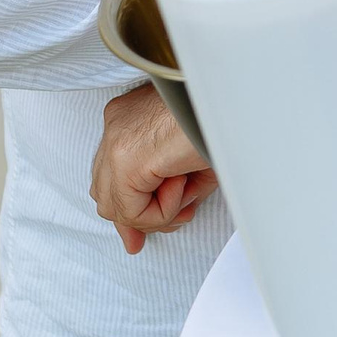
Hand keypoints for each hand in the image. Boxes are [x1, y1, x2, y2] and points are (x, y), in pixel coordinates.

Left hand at [91, 83, 217, 254]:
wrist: (230, 97)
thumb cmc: (220, 115)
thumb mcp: (193, 158)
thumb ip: (171, 190)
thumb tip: (168, 218)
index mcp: (129, 119)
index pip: (111, 176)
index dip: (129, 210)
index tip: (135, 239)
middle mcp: (116, 127)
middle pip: (106, 193)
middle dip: (137, 219)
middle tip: (172, 223)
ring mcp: (116, 142)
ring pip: (115, 206)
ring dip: (156, 212)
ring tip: (187, 191)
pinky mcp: (125, 159)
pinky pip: (132, 209)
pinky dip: (161, 211)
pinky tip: (182, 184)